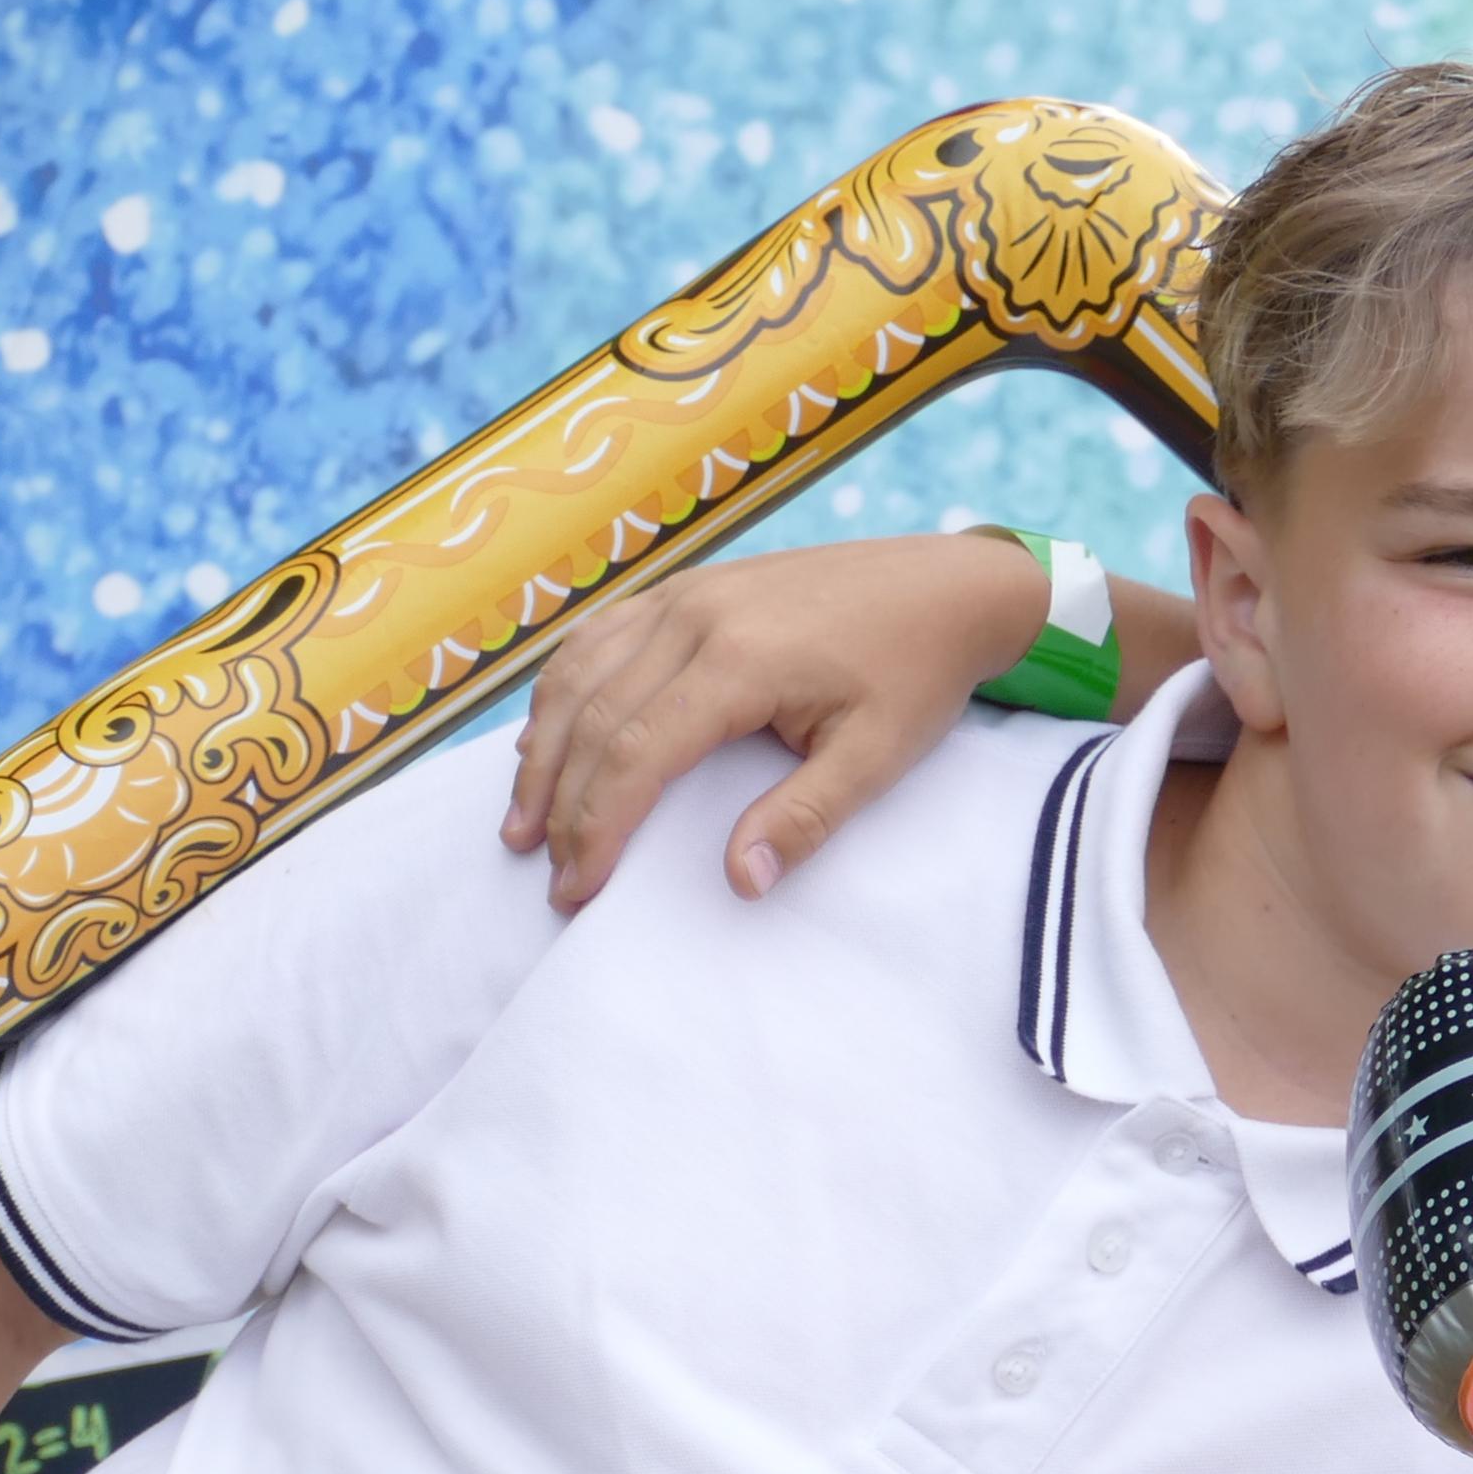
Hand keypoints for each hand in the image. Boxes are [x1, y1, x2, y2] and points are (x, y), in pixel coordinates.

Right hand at [500, 533, 1099, 910]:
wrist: (947, 584)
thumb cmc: (917, 672)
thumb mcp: (880, 756)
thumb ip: (806, 817)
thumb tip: (739, 882)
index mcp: (741, 658)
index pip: (639, 753)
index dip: (600, 827)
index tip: (580, 889)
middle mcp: (696, 615)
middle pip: (596, 718)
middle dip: (565, 805)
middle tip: (553, 876)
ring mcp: (685, 593)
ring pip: (580, 672)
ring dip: (543, 750)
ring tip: (525, 822)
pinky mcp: (688, 588)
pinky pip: (599, 637)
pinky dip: (563, 690)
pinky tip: (546, 739)